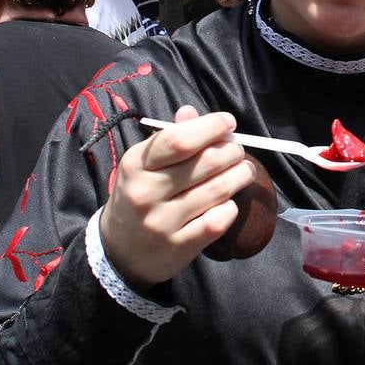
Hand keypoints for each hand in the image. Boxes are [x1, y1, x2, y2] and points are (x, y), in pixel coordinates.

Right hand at [98, 106, 255, 289]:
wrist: (119, 252)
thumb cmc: (138, 197)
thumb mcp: (143, 166)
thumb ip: (170, 139)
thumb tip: (191, 112)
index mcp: (136, 165)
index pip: (179, 140)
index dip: (211, 127)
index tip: (228, 122)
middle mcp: (146, 192)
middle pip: (205, 163)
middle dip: (232, 151)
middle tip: (238, 150)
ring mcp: (162, 222)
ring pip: (217, 190)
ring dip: (240, 176)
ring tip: (245, 170)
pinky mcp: (179, 246)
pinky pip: (217, 221)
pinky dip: (230, 208)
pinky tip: (229, 202)